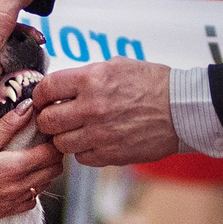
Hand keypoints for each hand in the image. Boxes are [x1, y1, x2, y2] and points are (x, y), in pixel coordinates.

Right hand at [0, 104, 59, 223]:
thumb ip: (8, 126)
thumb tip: (28, 107)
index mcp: (14, 167)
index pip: (51, 154)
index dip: (54, 141)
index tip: (48, 133)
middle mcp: (18, 187)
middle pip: (53, 171)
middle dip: (53, 156)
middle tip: (42, 144)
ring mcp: (12, 203)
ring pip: (43, 186)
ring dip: (42, 173)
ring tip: (29, 160)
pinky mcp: (4, 213)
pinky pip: (30, 202)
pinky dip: (30, 190)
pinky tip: (17, 180)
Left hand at [31, 61, 181, 165]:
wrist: (181, 109)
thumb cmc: (153, 84)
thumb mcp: (117, 65)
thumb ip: (87, 75)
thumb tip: (62, 85)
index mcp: (91, 80)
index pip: (46, 89)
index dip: (40, 95)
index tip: (44, 99)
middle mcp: (91, 107)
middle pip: (47, 120)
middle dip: (48, 119)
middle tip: (55, 118)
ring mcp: (100, 133)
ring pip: (61, 143)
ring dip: (65, 138)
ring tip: (76, 131)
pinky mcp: (110, 154)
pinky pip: (81, 158)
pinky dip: (83, 151)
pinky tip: (94, 141)